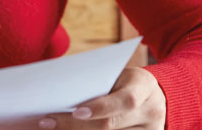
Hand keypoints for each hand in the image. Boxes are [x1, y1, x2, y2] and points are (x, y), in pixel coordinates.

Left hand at [37, 67, 165, 129]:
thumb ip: (98, 87)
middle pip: (110, 126)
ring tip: (50, 128)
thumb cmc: (127, 83)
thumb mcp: (118, 77)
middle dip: (75, 126)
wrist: (154, 96)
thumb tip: (61, 97)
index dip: (101, 108)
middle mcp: (151, 114)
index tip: (76, 111)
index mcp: (145, 88)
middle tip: (47, 123)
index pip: (126, 101)